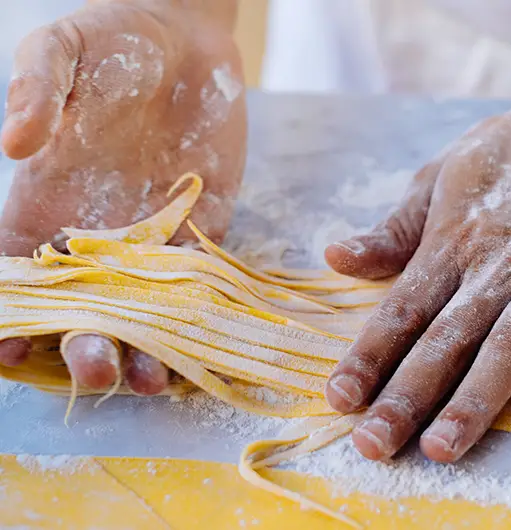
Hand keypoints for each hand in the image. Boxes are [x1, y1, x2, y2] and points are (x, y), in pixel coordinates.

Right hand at [0, 1, 246, 394]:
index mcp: (44, 200)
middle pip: (80, 307)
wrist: (186, 41)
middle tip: (91, 368)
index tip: (8, 349)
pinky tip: (199, 349)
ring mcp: (149, 236)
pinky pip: (195, 285)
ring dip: (141, 348)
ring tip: (150, 378)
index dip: (8, 313)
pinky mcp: (199, 230)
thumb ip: (34, 91)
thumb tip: (14, 145)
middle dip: (80, 344)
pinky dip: (195, 319)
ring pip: (140, 310)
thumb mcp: (59, 50)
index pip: (14, 269)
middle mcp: (94, 232)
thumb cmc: (111, 39)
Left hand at [324, 87, 510, 461]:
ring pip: (509, 344)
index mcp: (452, 243)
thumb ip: (394, 230)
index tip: (339, 399)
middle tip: (374, 444)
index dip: (368, 356)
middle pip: (446, 340)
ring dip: (476, 397)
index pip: (401, 310)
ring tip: (443, 446)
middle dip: (407, 396)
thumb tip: (334, 257)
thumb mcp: (440, 177)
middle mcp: (498, 266)